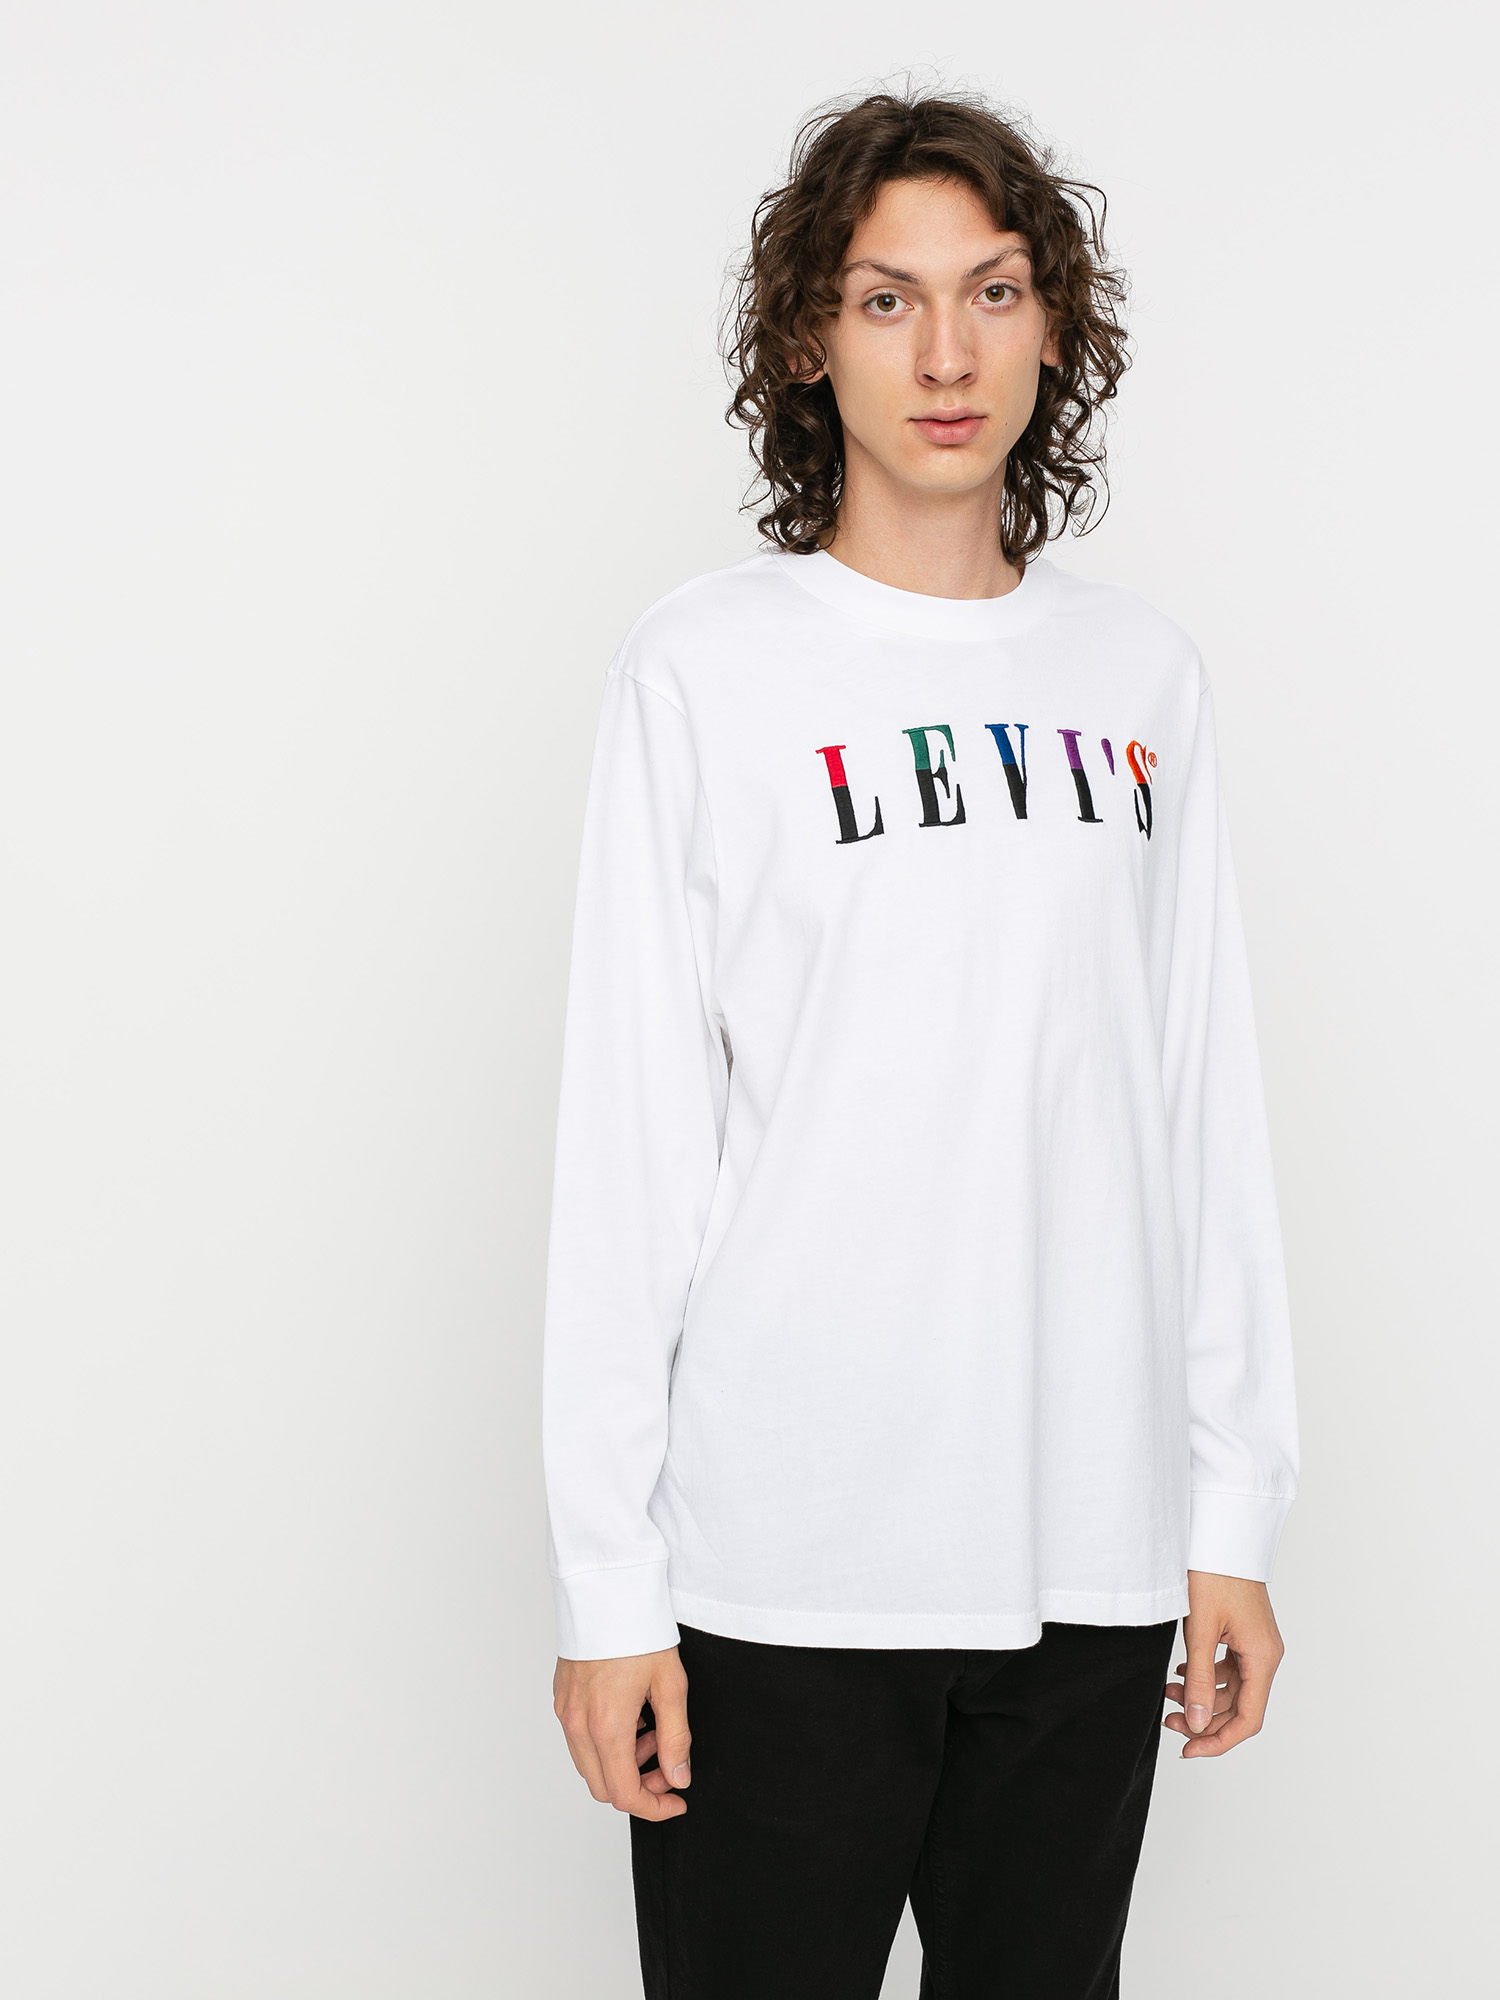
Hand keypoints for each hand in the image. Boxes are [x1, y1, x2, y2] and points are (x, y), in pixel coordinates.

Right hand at [553, 1646, 691, 1819]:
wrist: (607, 1590)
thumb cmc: (638, 1630)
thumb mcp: (671, 1685)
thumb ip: (676, 1738)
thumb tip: (678, 1777)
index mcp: (607, 1725)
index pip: (625, 1794)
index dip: (654, 1808)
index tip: (676, 1800)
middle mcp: (578, 1724)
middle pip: (603, 1788)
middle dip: (640, 1787)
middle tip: (667, 1765)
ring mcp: (565, 1711)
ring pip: (590, 1766)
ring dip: (623, 1764)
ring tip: (652, 1731)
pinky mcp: (561, 1698)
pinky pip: (580, 1741)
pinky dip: (606, 1744)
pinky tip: (631, 1717)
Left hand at [1163, 1570, 1284, 1758]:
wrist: (1220, 1534)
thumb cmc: (1214, 1573)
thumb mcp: (1200, 1630)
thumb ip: (1199, 1680)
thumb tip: (1198, 1723)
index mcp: (1263, 1658)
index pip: (1248, 1719)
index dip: (1219, 1741)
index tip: (1189, 1750)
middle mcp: (1266, 1655)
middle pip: (1240, 1707)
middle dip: (1205, 1720)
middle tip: (1169, 1720)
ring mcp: (1256, 1644)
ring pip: (1232, 1689)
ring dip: (1202, 1698)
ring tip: (1167, 1694)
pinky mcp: (1244, 1634)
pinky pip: (1229, 1669)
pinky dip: (1206, 1677)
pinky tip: (1181, 1673)